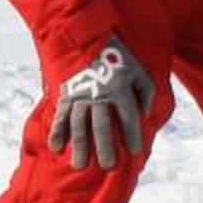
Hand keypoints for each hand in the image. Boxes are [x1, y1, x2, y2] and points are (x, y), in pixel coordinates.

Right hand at [49, 33, 150, 169]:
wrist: (88, 37)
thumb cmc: (119, 57)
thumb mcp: (139, 71)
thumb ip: (145, 93)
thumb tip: (143, 115)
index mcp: (119, 89)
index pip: (128, 117)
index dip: (132, 135)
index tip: (134, 152)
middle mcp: (99, 94)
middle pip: (102, 125)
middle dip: (105, 147)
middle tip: (107, 166)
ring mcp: (80, 95)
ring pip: (78, 124)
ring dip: (79, 146)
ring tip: (79, 165)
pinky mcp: (66, 94)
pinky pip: (60, 115)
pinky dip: (57, 132)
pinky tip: (57, 148)